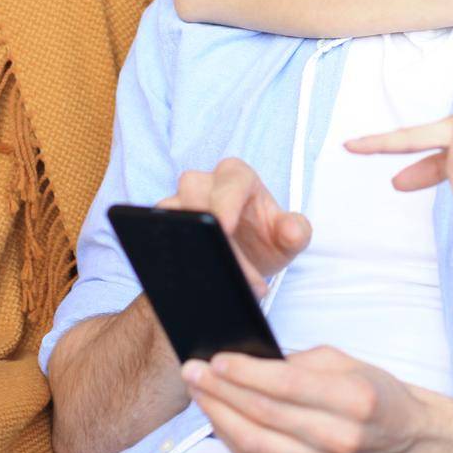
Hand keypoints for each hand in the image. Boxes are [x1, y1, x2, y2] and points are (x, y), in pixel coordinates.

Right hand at [157, 158, 310, 297]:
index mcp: (238, 177)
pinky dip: (170, 249)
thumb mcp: (289, 239)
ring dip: (188, 242)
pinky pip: (156, 230)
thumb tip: (291, 230)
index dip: (226, 202)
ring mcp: (180, 202)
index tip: (226, 228)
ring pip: (171, 211)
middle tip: (225, 267)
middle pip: (195, 195)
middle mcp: (205, 183)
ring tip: (212, 276)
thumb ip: (296, 232)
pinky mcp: (164, 223)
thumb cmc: (265, 239)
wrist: (244, 259)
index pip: (231, 182)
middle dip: (209, 232)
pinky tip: (186, 274)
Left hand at [181, 345, 449, 452]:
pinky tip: (218, 419)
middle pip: (263, 416)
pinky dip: (233, 441)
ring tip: (199, 394)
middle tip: (193, 372)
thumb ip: (302, 363)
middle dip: (221, 392)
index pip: (285, 384)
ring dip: (219, 418)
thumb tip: (253, 361)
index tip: (216, 359)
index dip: (245, 372)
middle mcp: (338, 437)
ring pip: (255, 446)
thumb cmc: (377, 397)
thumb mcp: (348, 364)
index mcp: (352, 399)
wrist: (406, 440)